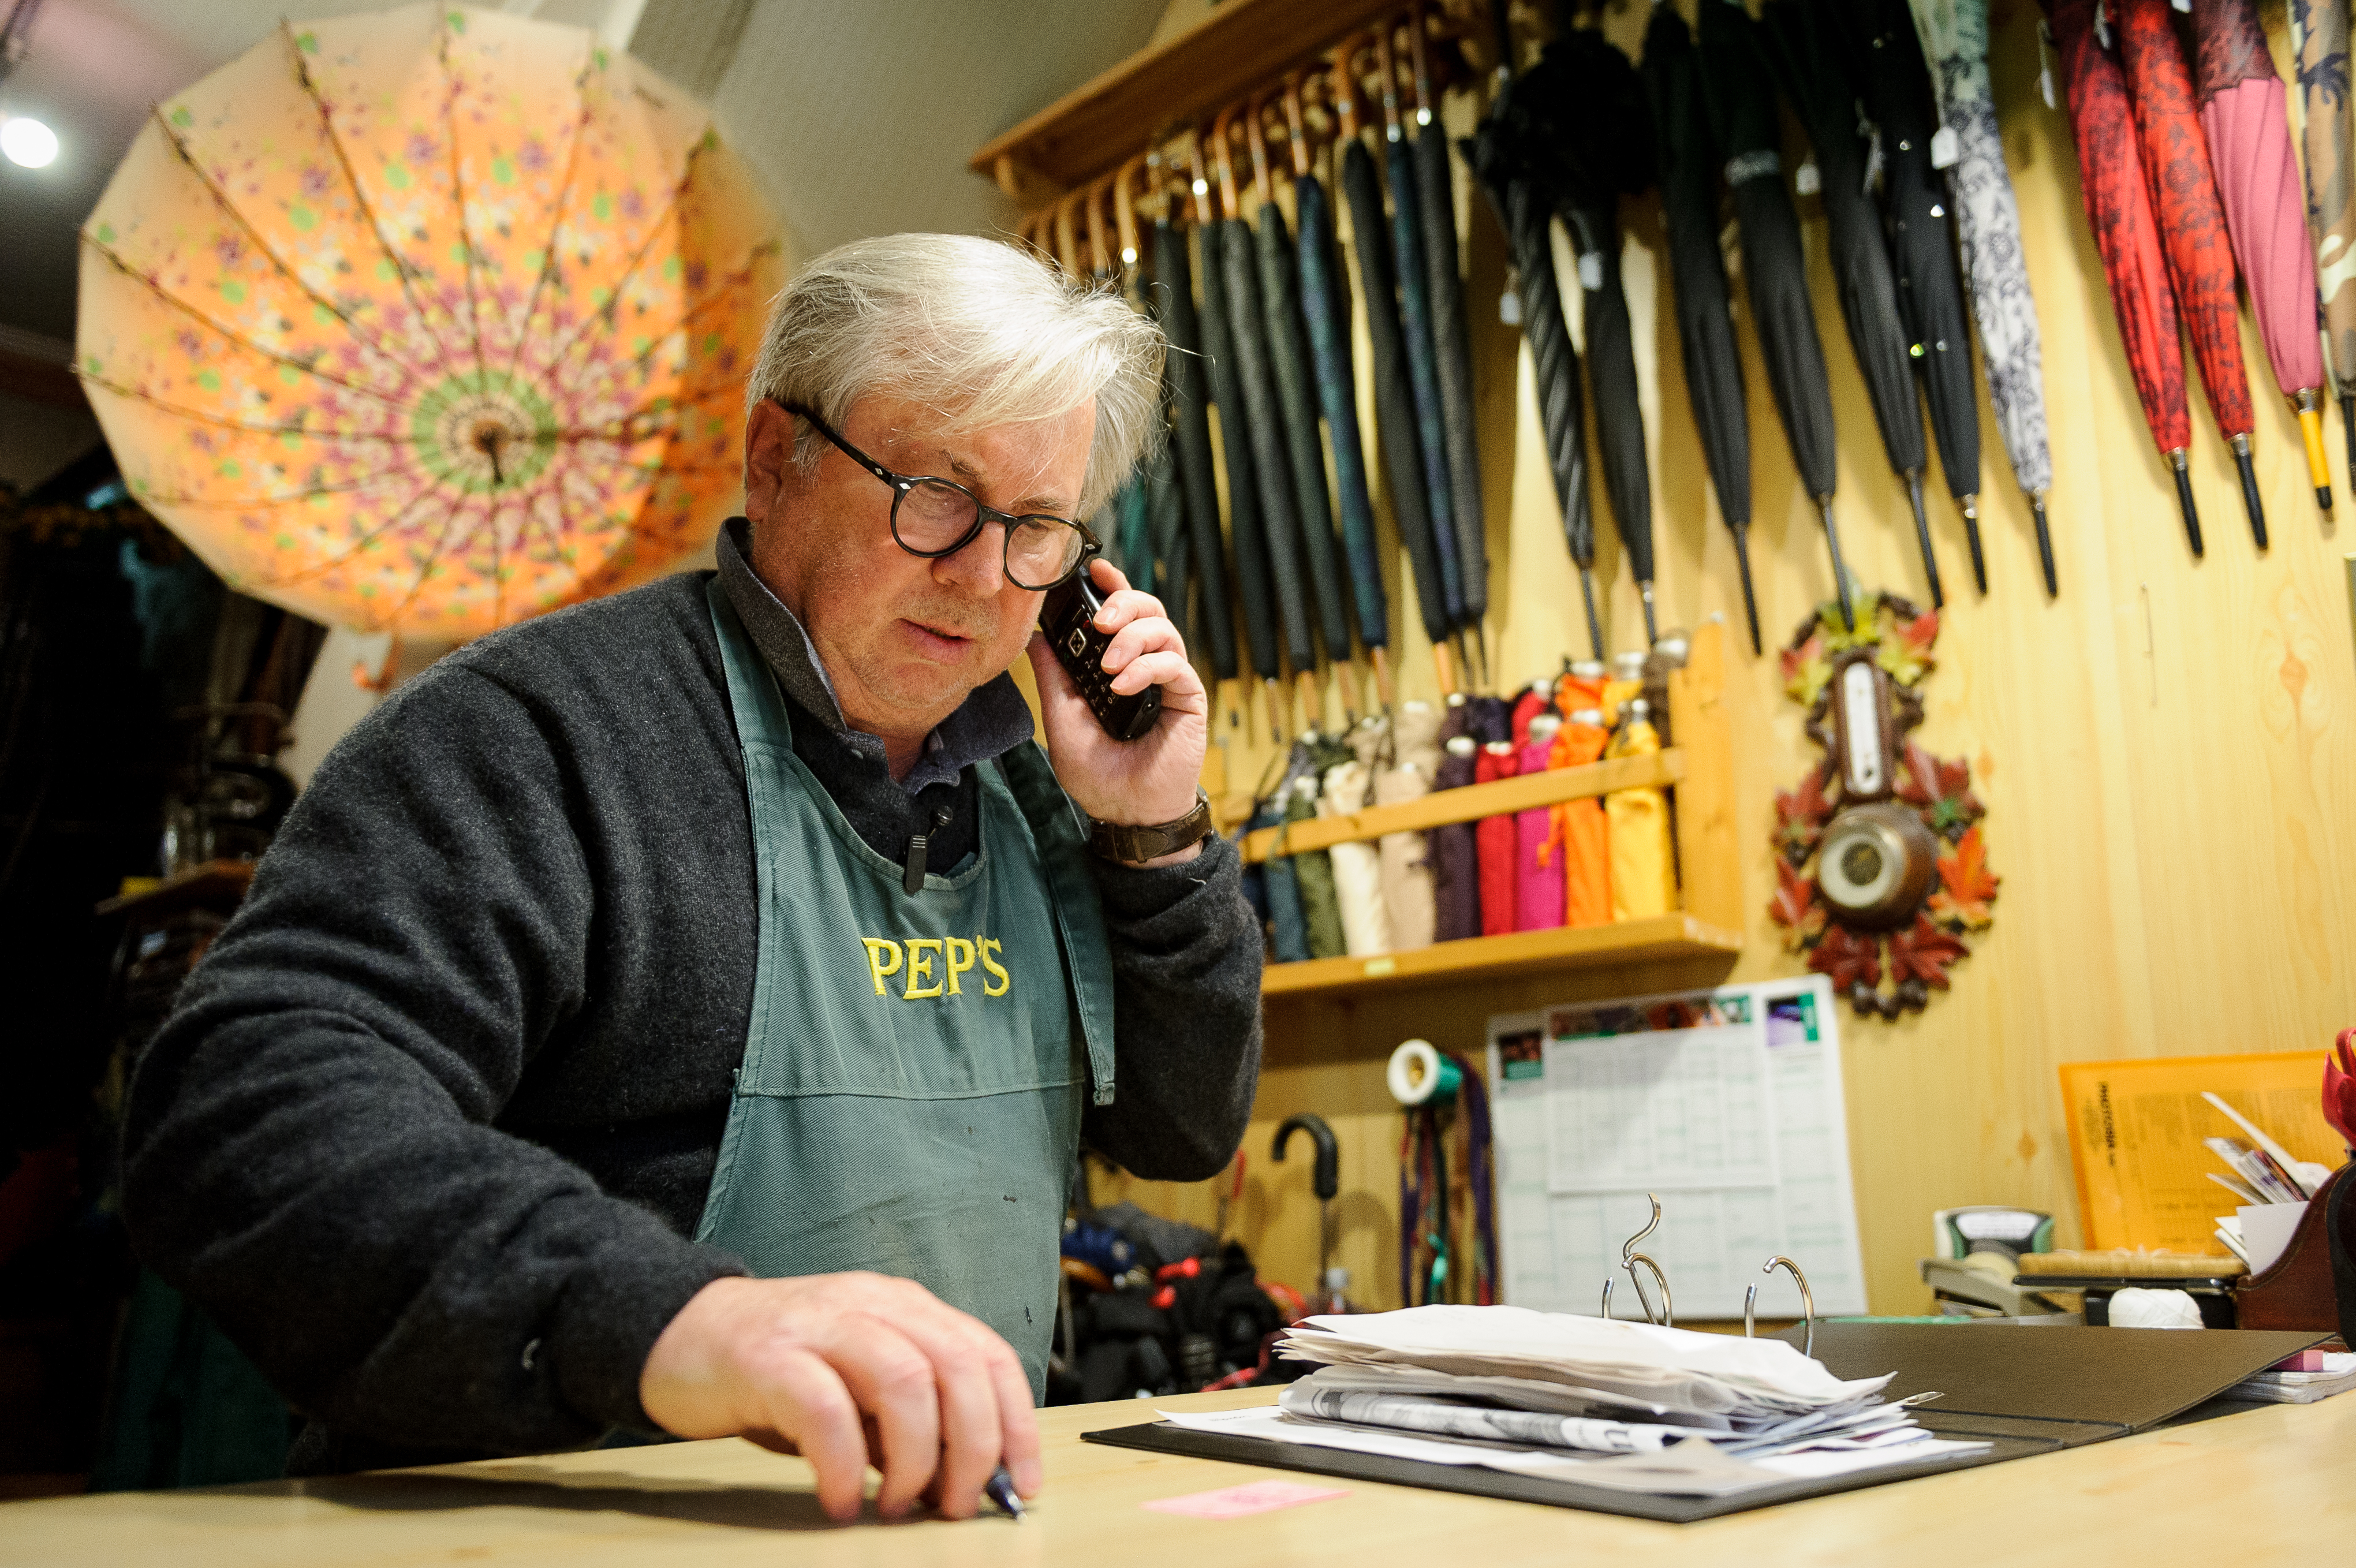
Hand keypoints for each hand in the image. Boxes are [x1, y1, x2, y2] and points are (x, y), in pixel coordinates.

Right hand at [639, 1273, 1039, 1522]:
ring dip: (915, 1458)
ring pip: (904, 1380)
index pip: (988, 1355)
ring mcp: (820, 1325)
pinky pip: (825, 1409)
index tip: (1021, 1484)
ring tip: (898, 1506)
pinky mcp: (768, 1357)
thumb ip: (911, 1419)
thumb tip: (964, 1480)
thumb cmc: (781, 1369)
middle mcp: (872, 1305)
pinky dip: (846, 1464)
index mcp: (906, 1308)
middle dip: (973, 1446)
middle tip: (956, 1505)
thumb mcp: (860, 1388)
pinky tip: (842, 1499)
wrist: (680, 1332)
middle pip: (957, 1366)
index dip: (1017, 1423)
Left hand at [1026, 558, 1206, 846]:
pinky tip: (1123, 685)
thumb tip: (1035, 636)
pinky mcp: (1188, 698)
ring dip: (1132, 637)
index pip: (1119, 615)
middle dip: (1123, 603)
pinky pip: (1174, 664)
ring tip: (1110, 666)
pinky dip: (1147, 667)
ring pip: (1164, 629)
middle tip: (1100, 620)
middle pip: (1147, 609)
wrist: (1126, 814)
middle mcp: (1145, 667)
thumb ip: (1053, 677)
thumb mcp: (1062, 720)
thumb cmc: (1099, 774)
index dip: (1112, 587)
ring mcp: (1168, 681)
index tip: (1096, 570)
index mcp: (1116, 667)